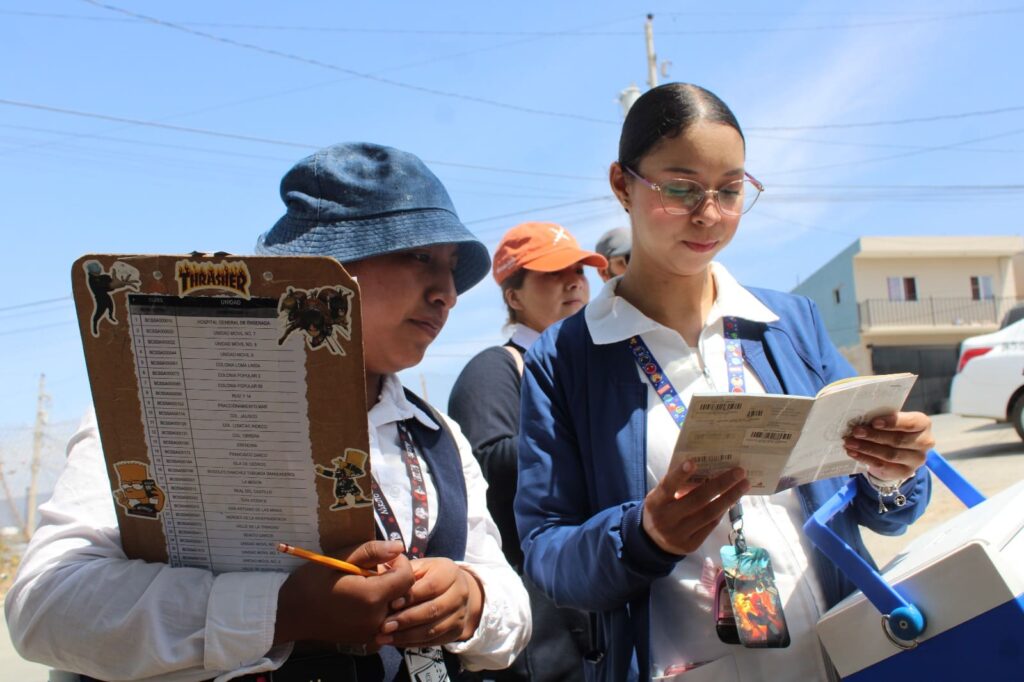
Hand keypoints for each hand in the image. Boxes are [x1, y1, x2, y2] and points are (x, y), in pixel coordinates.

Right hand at [274, 540, 413, 646]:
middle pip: (404, 593)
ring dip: (388, 592)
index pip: (406, 577)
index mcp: (371, 596)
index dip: (400, 563)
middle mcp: (376, 618)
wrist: (289, 614)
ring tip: (367, 583)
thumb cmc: (311, 583)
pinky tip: (362, 599)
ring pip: (396, 607)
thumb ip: (371, 551)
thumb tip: (398, 547)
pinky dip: (380, 607)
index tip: (383, 558)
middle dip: (395, 577)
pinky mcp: (365, 638)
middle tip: (373, 569)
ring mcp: (371, 631)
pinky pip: (385, 619)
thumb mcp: (338, 559)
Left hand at [377, 557, 483, 647]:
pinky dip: (412, 643)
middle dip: (407, 619)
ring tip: (385, 637)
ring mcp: (460, 614)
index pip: (431, 586)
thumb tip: (382, 580)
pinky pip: (434, 641)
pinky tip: (395, 641)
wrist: (452, 590)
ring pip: (434, 629)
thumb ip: (402, 572)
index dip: (411, 597)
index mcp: (450, 571)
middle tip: (384, 626)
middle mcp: (460, 592)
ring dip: (407, 635)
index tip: (391, 604)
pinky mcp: (457, 631)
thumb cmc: (427, 576)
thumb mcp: (417, 568)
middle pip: (433, 610)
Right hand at [641, 459, 749, 554]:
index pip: (667, 487)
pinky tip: (732, 501)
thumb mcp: (661, 496)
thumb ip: (676, 485)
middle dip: (720, 484)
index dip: (680, 475)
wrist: (653, 541)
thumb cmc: (661, 509)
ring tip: (743, 485)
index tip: (693, 462)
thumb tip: (707, 470)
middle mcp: (665, 519)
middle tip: (739, 472)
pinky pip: (710, 526)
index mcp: (655, 502)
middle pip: (697, 500)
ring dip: (729, 498)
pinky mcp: (690, 546)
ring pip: (708, 514)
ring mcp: (678, 534)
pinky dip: (722, 512)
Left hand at [844, 411, 933, 480]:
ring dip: (867, 448)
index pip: (911, 423)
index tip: (874, 422)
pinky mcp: (905, 472)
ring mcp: (916, 459)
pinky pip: (883, 465)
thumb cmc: (892, 430)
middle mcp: (924, 442)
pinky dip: (865, 458)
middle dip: (874, 436)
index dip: (892, 422)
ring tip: (850, 442)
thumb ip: (882, 419)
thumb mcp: (890, 422)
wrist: (896, 454)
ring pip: (890, 454)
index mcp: (923, 424)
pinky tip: (853, 453)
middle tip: (856, 432)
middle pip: (898, 440)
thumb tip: (860, 418)